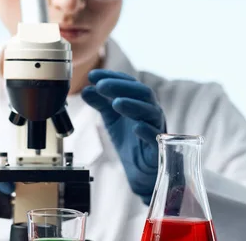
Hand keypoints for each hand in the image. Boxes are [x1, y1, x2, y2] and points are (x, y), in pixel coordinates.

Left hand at [81, 69, 165, 204]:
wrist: (141, 170)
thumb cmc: (130, 141)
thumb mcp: (111, 119)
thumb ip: (101, 103)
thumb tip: (87, 89)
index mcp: (140, 102)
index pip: (129, 83)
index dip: (112, 77)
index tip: (93, 76)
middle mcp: (151, 111)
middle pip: (142, 93)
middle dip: (121, 87)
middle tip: (101, 86)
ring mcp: (156, 128)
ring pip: (151, 112)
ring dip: (133, 105)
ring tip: (116, 103)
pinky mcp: (159, 147)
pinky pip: (156, 137)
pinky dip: (147, 130)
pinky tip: (136, 127)